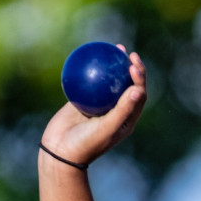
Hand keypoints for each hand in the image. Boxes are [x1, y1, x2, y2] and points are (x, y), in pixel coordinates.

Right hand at [39, 48, 147, 167]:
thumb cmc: (86, 144)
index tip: (132, 65)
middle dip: (132, 67)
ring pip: (109, 81)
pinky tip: (87, 55)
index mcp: (127, 119)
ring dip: (113, 64)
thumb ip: (122, 110)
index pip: (138, 94)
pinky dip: (90, 69)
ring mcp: (99, 106)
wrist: (60, 152)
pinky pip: (89, 82)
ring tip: (112, 48)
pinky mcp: (83, 102)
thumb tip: (138, 90)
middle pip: (127, 85)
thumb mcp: (106, 128)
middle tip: (127, 53)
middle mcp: (116, 111)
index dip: (140, 78)